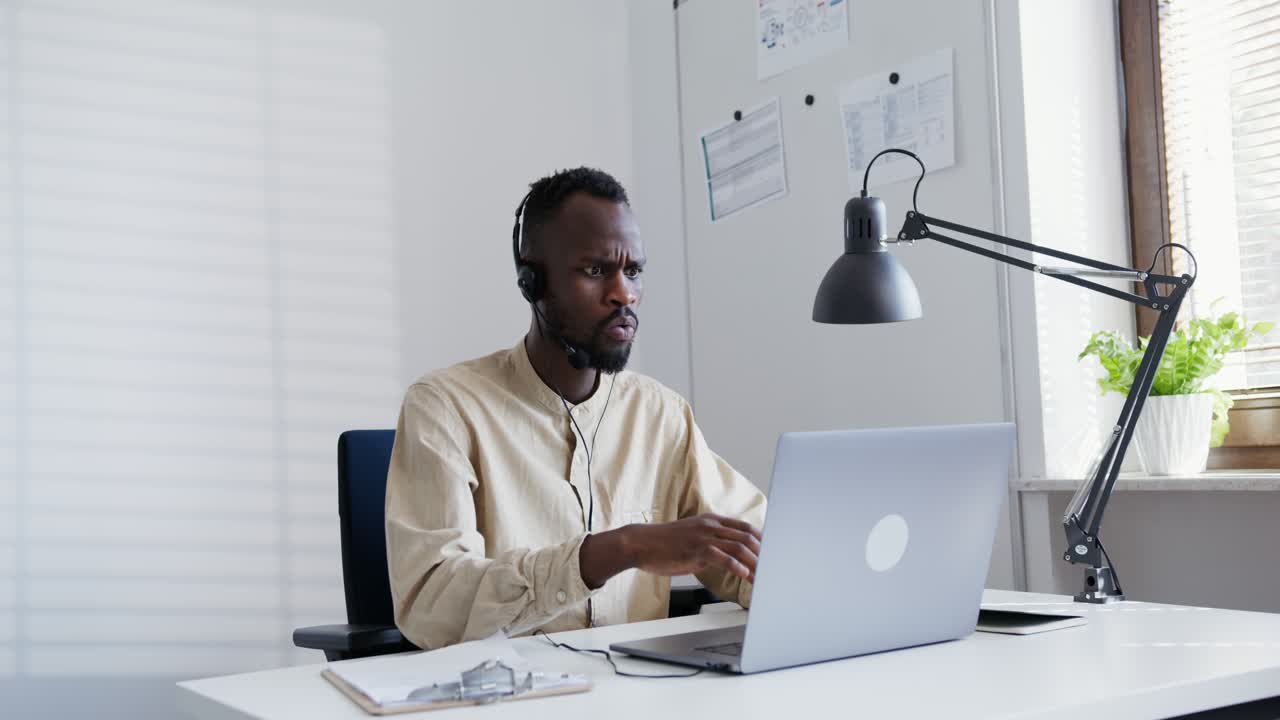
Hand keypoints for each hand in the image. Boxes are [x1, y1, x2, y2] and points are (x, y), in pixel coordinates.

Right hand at [625, 513, 761, 582]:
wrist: (640, 543)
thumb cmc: (663, 544)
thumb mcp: (691, 537)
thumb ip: (710, 544)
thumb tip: (725, 559)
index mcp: (710, 521)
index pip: (744, 528)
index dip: (761, 541)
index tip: (771, 554)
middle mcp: (710, 526)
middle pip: (746, 537)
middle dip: (763, 553)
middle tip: (773, 567)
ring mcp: (703, 537)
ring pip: (738, 547)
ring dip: (755, 563)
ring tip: (764, 576)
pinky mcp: (695, 550)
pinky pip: (722, 557)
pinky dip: (737, 566)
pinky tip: (744, 575)